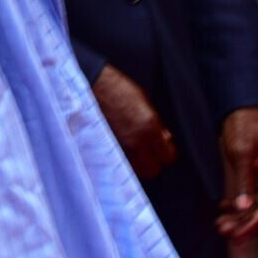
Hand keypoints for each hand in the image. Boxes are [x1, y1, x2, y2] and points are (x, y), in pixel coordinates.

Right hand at [93, 64, 177, 179]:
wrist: (89, 86)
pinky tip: (118, 148)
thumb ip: (157, 124)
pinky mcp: (103, 152)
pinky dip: (121, 161)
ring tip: (130, 148)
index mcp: (149, 128)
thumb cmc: (116, 89)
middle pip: (152, 170)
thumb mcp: (144, 102)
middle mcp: (135, 143)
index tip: (161, 146)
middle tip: (147, 149)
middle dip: (151, 161)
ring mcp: (118, 150)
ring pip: (134, 171)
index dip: (165, 151)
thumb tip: (164, 138)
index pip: (168, 157)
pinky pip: (118, 166)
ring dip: (135, 163)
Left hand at [215, 107, 257, 238]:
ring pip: (254, 204)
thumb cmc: (246, 123)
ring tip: (220, 224)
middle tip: (223, 231)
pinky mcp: (256, 173)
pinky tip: (223, 208)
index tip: (237, 234)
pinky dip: (237, 204)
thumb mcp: (242, 152)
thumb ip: (245, 180)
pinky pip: (249, 195)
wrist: (244, 104)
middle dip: (243, 223)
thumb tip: (244, 207)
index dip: (253, 223)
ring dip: (239, 216)